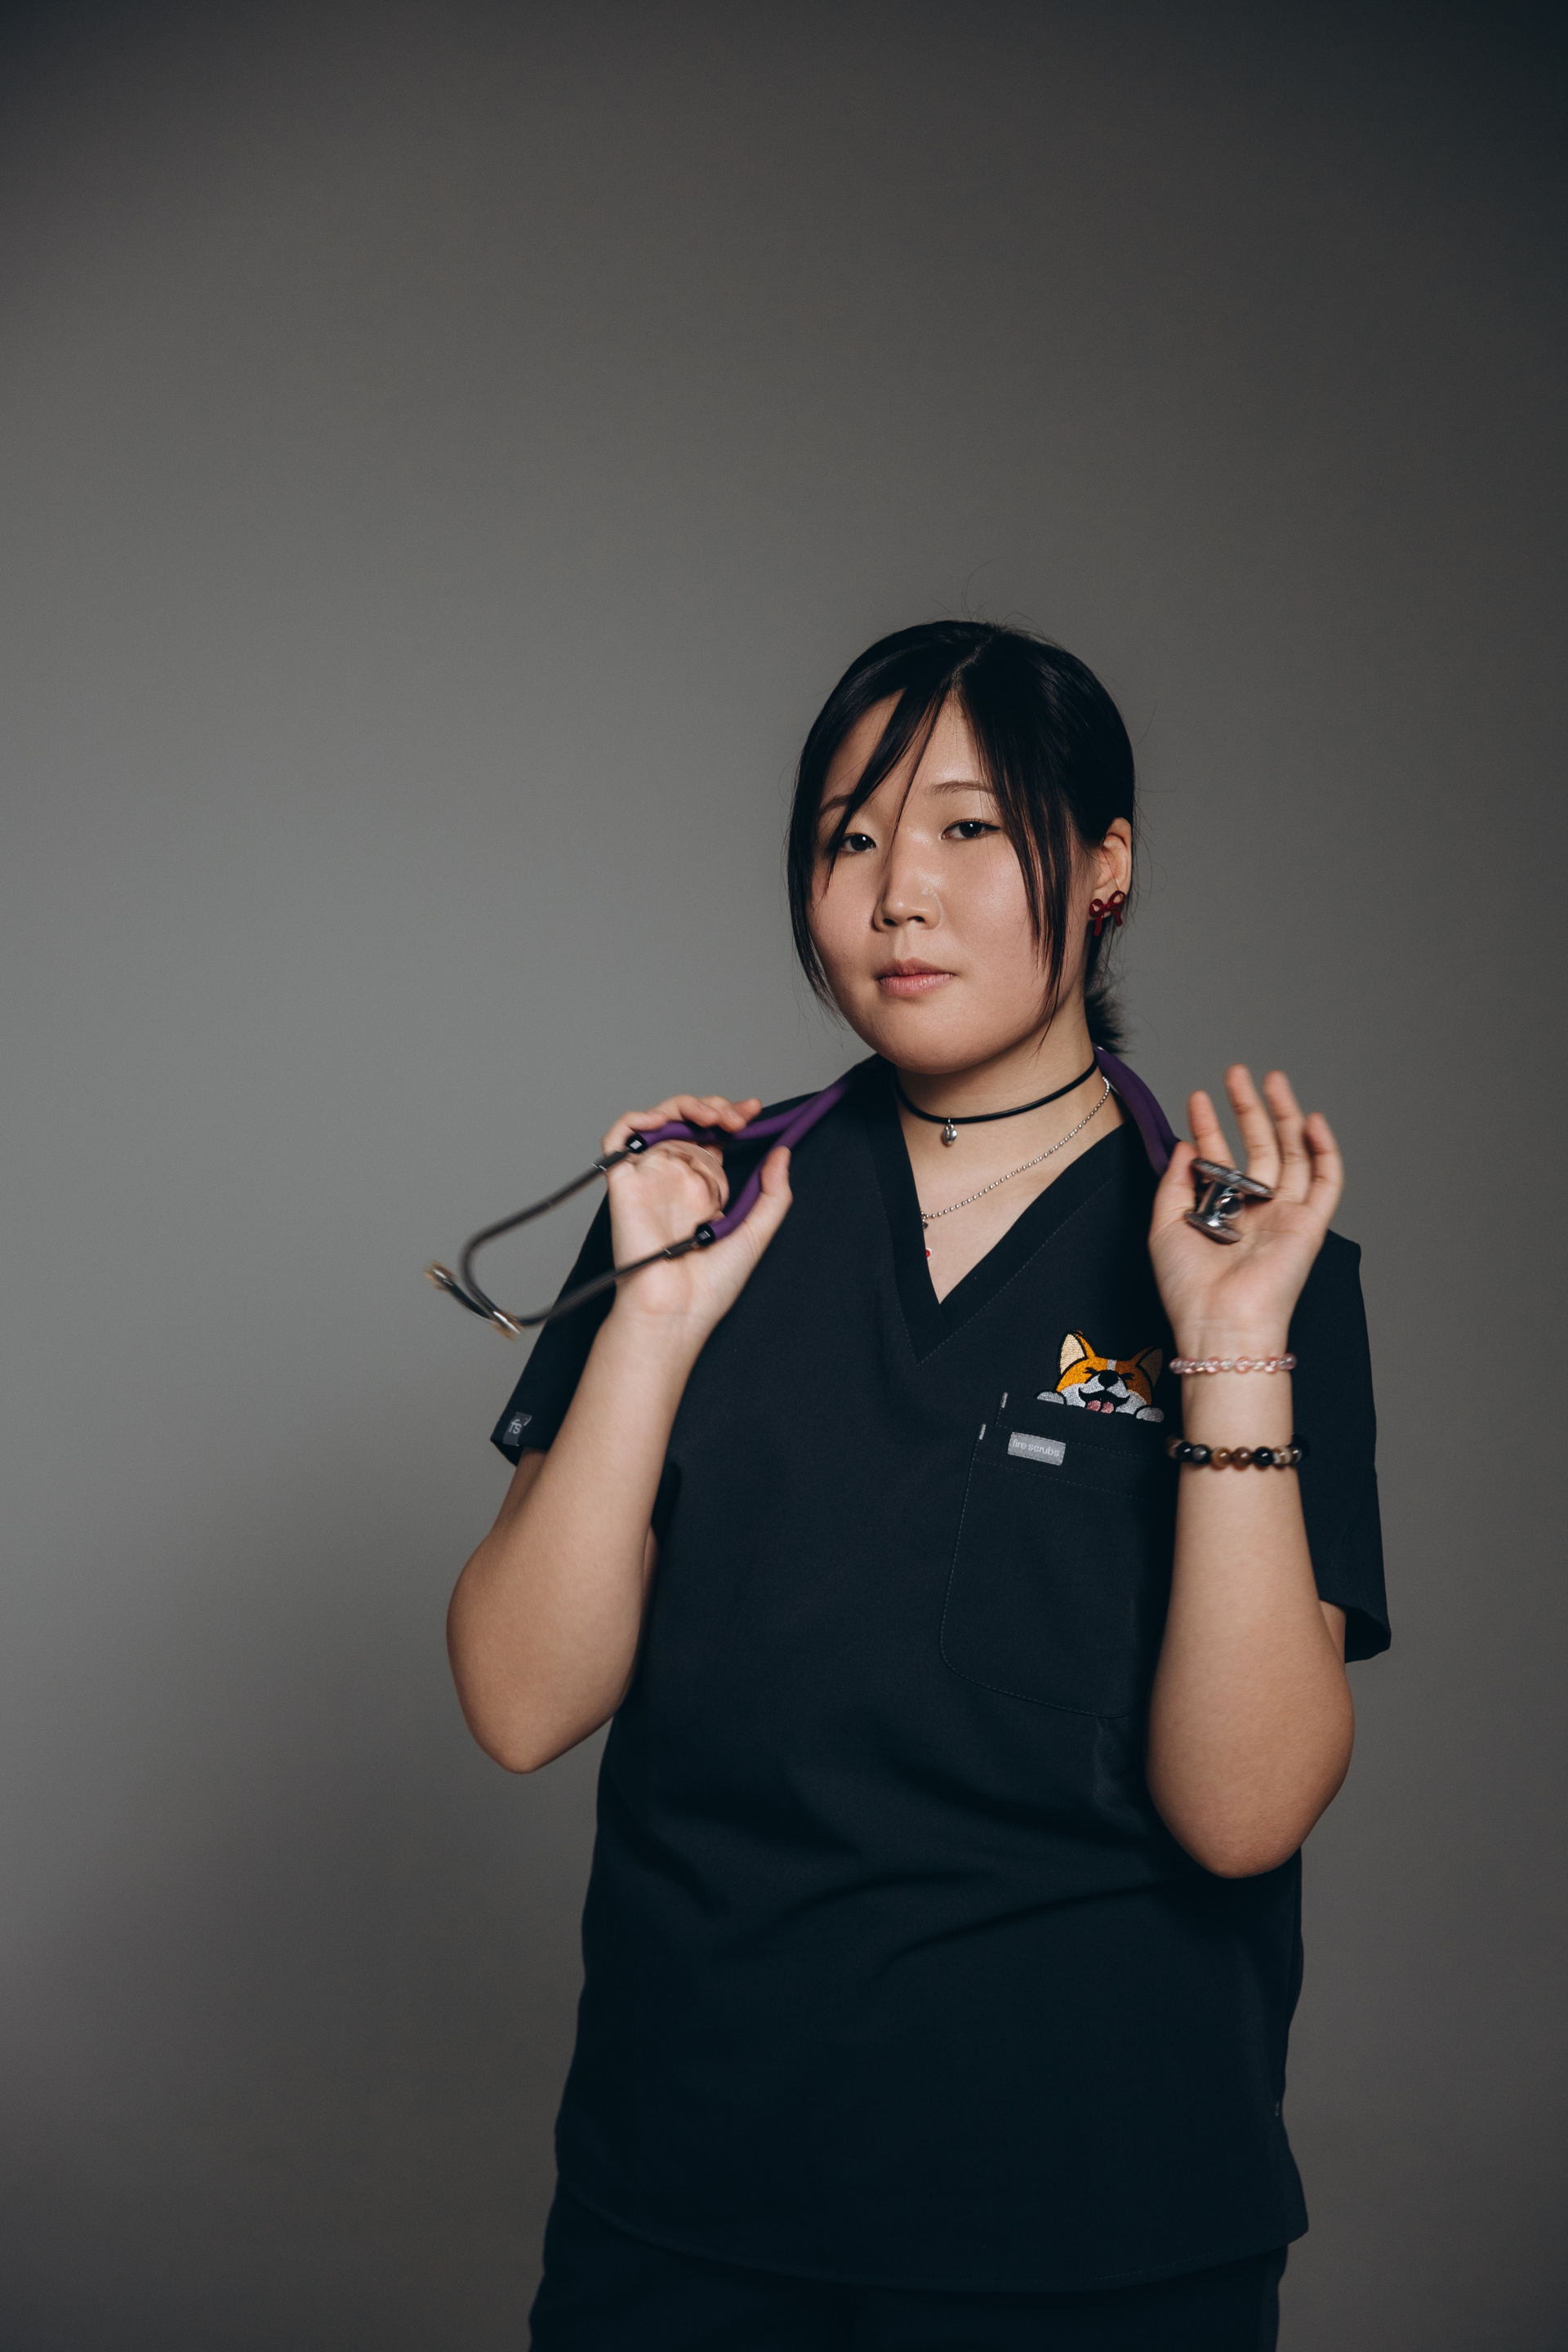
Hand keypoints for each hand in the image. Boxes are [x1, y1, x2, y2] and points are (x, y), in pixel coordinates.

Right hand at [599, 1093, 792, 1349]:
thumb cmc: (712, 1285)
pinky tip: (663, 1120)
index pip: (713, 1138)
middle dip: (715, 1108)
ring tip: (713, 1117)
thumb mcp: (757, 1233)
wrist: (678, 1309)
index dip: (730, 1117)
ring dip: (686, 1106)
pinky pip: (618, 1138)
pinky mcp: (624, 1182)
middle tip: (738, 1118)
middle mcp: (675, 1179)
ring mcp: (650, 1177)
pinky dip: (636, 1119)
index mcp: (703, 1189)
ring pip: (660, 1121)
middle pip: (689, 1123)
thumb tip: (784, 1152)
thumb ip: (775, 1194)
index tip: (754, 1112)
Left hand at [1148, 1068, 1342, 1356]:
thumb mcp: (1164, 1225)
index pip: (1219, 1158)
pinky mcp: (1310, 1226)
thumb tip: (1185, 1145)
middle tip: (1237, 1073)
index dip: (1209, 1126)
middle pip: (1259, 1148)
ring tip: (1271, 1079)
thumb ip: (1174, 1182)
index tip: (1197, 1096)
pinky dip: (1323, 1150)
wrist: (1219, 1323)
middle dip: (1248, 1109)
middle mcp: (1256, 1212)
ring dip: (1284, 1116)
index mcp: (1222, 1214)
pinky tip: (1311, 1120)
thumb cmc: (1188, 1288)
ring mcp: (1285, 1217)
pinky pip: (1326, 1181)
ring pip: (1293, 1155)